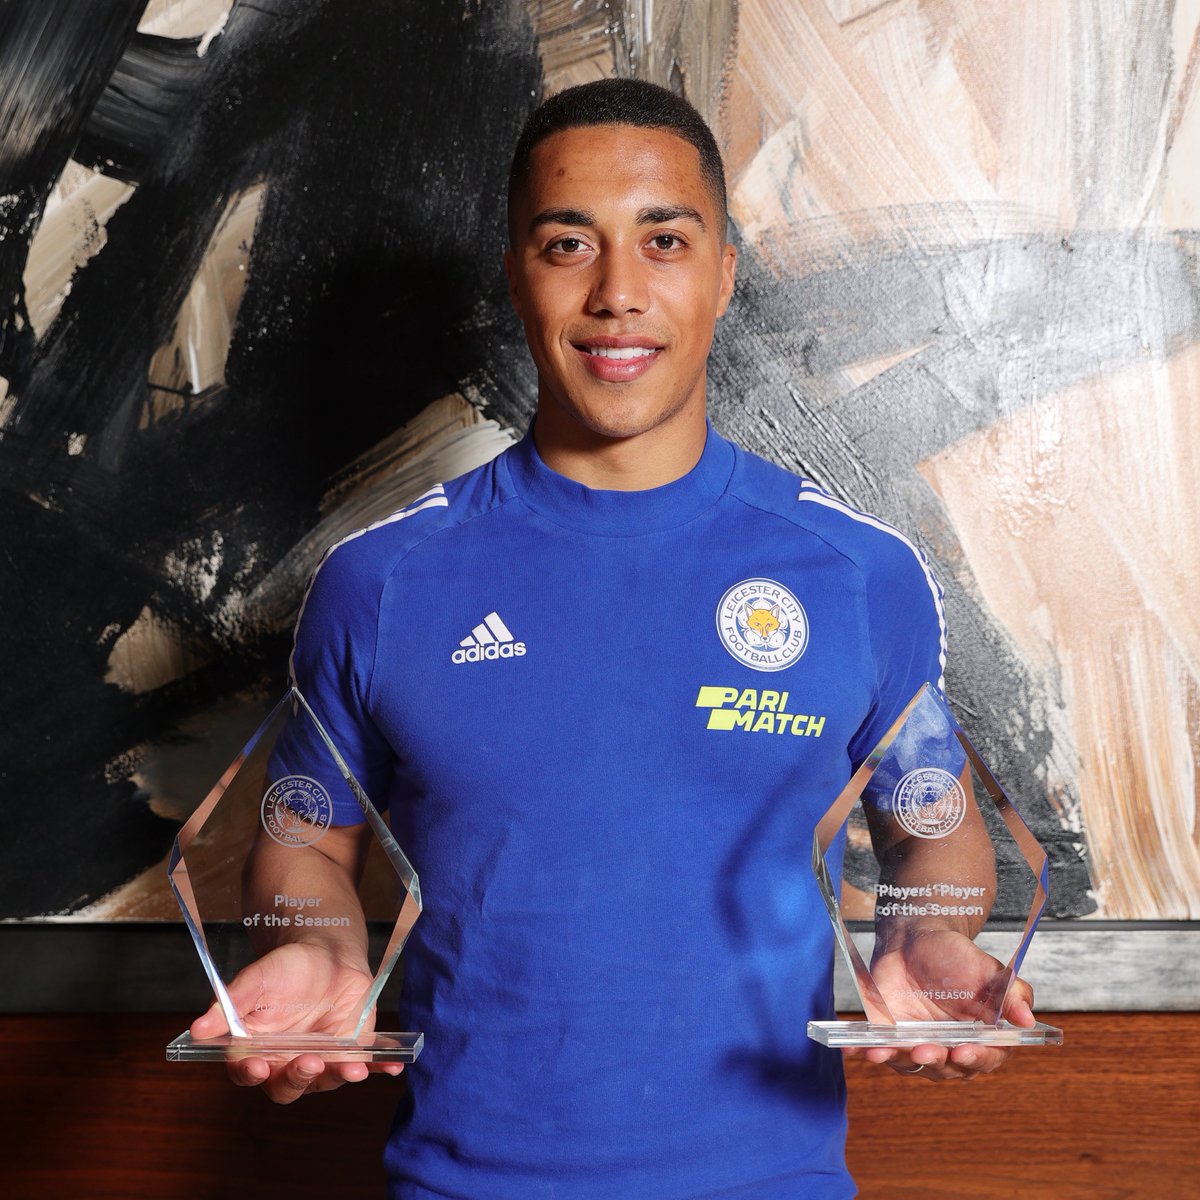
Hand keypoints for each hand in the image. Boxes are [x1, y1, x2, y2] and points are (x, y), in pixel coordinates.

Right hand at [189, 942, 404, 1103]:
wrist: (326, 954)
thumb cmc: (285, 968)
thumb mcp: (258, 978)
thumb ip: (230, 1003)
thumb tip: (197, 1029)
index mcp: (255, 1050)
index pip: (247, 1072)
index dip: (251, 1073)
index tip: (258, 1065)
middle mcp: (286, 1063)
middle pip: (287, 1086)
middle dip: (298, 1078)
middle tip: (310, 1063)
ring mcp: (321, 1060)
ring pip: (326, 1080)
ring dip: (340, 1076)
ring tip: (354, 1069)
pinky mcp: (351, 1052)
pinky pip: (364, 1064)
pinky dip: (378, 1067)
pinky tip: (392, 1067)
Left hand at [843, 929, 1036, 1081]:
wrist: (914, 939)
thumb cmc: (955, 956)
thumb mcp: (987, 969)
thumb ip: (1011, 994)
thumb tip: (1028, 1020)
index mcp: (982, 1037)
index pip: (985, 1058)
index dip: (976, 1058)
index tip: (964, 1050)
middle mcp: (951, 1048)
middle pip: (947, 1068)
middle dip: (934, 1060)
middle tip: (923, 1049)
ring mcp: (919, 1044)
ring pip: (910, 1065)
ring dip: (897, 1060)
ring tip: (882, 1051)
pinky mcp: (890, 1037)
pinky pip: (877, 1050)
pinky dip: (864, 1051)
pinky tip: (851, 1049)